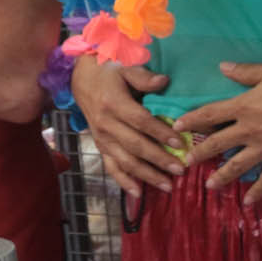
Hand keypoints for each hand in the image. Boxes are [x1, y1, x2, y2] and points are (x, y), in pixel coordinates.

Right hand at [70, 57, 179, 198]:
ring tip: (167, 186)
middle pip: (135, 146)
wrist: (81, 77)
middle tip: (180, 170)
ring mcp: (102, 137)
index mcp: (113, 104)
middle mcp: (106, 124)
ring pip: (124, 161)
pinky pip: (111, 166)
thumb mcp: (125, 67)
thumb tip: (163, 81)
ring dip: (146, 175)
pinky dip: (124, 181)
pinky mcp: (101, 145)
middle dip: (158, 160)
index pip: (141, 122)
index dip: (160, 133)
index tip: (180, 144)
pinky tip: (139, 194)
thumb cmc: (109, 71)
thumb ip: (143, 77)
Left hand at [170, 61, 261, 206]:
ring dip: (221, 176)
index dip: (192, 120)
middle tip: (185, 161)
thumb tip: (222, 67)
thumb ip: (246, 72)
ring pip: (237, 165)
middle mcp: (250, 130)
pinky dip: (257, 192)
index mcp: (244, 107)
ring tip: (209, 185)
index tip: (177, 126)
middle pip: (218, 144)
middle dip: (199, 153)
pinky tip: (247, 202)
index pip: (210, 114)